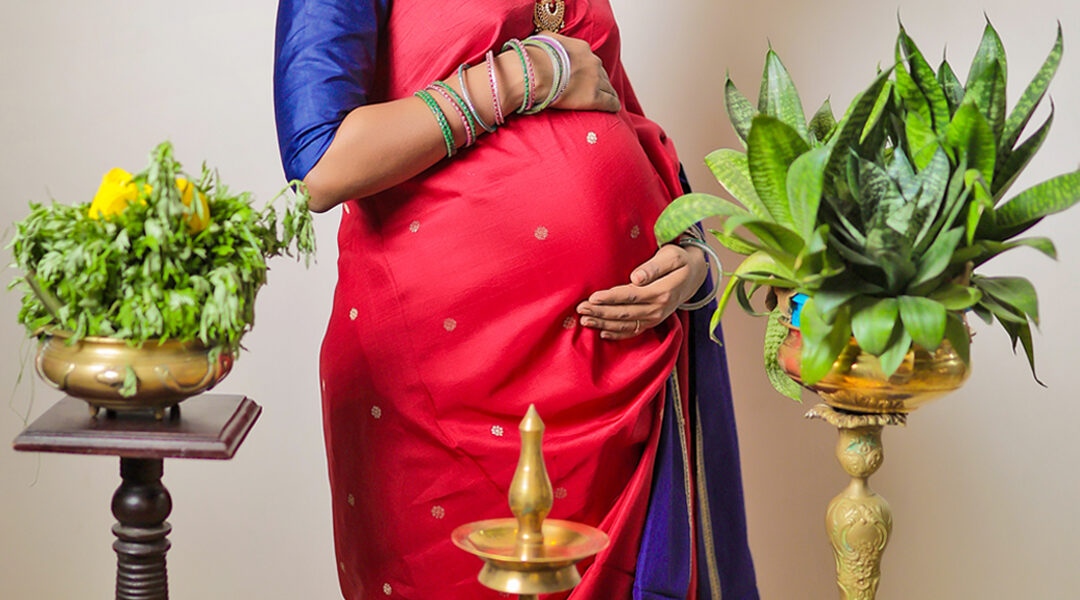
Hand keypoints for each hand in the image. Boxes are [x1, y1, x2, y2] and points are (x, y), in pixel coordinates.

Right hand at [527, 33, 619, 112]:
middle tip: (594, 87)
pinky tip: (614, 108)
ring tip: (608, 98)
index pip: (590, 59)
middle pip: (601, 73)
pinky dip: (613, 105)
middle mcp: (592, 63)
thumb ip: (553, 40)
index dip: (588, 68)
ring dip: (608, 92)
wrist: (537, 73)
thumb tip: (550, 42)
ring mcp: (595, 81)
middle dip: (599, 80)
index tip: (585, 73)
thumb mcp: (545, 39)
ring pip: (608, 87)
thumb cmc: (537, 57)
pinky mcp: (594, 98)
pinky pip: (610, 102)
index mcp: (582, 49)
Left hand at [577, 244, 707, 339]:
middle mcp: (659, 309)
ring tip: (585, 321)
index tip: (593, 297)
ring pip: (626, 325)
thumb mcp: (672, 256)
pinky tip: (602, 333)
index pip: (631, 296)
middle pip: (624, 313)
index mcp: (662, 291)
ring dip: (604, 324)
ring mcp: (656, 318)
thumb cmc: (679, 261)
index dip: (611, 297)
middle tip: (580, 309)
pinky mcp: (653, 322)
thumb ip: (654, 267)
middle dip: (600, 312)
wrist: (694, 276)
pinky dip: (617, 335)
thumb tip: (636, 277)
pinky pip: (633, 332)